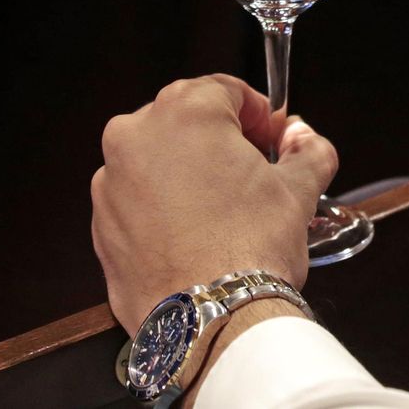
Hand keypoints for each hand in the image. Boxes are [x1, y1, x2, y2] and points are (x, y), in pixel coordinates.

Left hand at [92, 75, 337, 333]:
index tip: (278, 138)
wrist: (209, 319)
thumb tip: (305, 141)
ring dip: (191, 175)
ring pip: (159, 163)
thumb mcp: (299, 188)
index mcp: (184, 112)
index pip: (227, 91)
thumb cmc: (250, 246)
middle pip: (187, 123)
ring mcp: (110, 184)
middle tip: (257, 174)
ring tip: (228, 211)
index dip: (260, 113)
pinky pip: (139, 202)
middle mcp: (135, 137)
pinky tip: (199, 236)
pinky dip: (166, 209)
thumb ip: (309, 150)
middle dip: (223, 142)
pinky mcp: (100, 226)